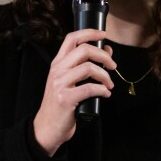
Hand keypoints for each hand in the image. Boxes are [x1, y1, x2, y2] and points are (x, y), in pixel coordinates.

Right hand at [33, 29, 114, 155]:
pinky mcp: (65, 98)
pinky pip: (89, 88)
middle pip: (84, 50)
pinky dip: (102, 90)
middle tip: (113, 66)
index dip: (89, 33)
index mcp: (58, 63)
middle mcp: (57, 70)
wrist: (47, 127)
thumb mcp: (69, 81)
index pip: (71, 38)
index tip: (103, 34)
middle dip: (104, 56)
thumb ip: (84, 65)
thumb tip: (107, 51)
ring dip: (105, 76)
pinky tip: (105, 94)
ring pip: (88, 68)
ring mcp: (60, 84)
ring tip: (109, 84)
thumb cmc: (61, 104)